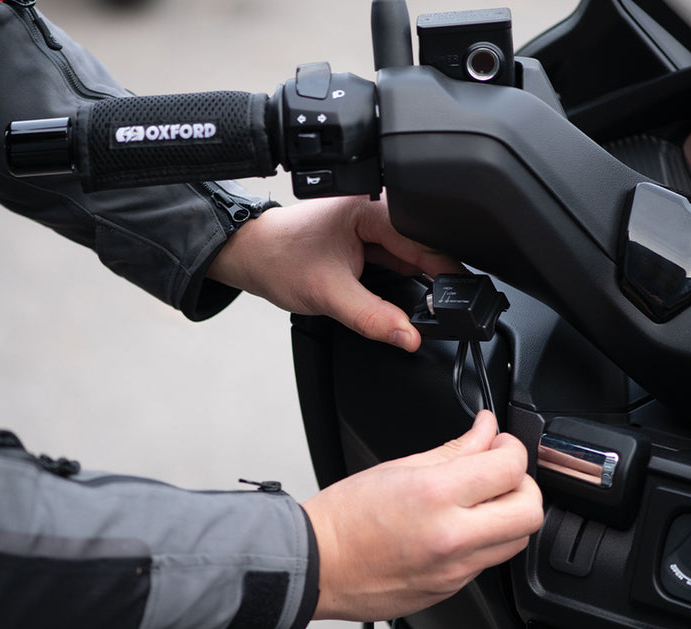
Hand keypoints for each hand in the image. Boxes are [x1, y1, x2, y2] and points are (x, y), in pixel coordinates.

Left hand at [206, 195, 460, 350]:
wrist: (251, 258)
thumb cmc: (279, 261)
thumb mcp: (329, 295)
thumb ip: (373, 318)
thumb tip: (410, 337)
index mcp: (369, 208)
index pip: (423, 238)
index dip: (446, 271)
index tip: (460, 298)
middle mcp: (374, 209)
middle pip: (423, 246)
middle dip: (436, 277)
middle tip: (444, 309)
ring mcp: (371, 225)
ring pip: (412, 255)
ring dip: (420, 279)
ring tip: (424, 304)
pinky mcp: (367, 239)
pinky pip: (397, 259)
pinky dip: (404, 278)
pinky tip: (406, 294)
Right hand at [302, 410, 543, 620]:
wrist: (318, 564)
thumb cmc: (345, 516)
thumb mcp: (399, 467)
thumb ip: (454, 449)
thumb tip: (484, 432)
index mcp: (435, 495)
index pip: (508, 467)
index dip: (512, 447)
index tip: (500, 442)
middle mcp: (452, 537)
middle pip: (529, 511)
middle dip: (523, 484)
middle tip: (500, 472)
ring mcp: (454, 570)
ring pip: (517, 540)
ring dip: (510, 514)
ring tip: (480, 500)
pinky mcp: (451, 589)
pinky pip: (488, 561)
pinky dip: (486, 539)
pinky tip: (459, 526)